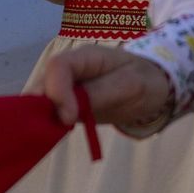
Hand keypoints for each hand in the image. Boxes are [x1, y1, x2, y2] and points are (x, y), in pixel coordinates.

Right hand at [35, 44, 172, 129]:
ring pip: (42, 98)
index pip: (58, 66)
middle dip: (40, 106)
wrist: (153, 88)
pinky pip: (51, 112)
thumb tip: (66, 112)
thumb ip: (99, 94)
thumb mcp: (130, 85)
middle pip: (43, 82)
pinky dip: (48, 124)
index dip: (56, 90)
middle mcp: (71, 69)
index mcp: (86, 56)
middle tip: (47, 131)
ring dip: (40, 116)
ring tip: (45, 135)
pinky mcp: (68, 104)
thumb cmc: (145, 81)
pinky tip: (50, 135)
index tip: (68, 119)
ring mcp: (67, 86)